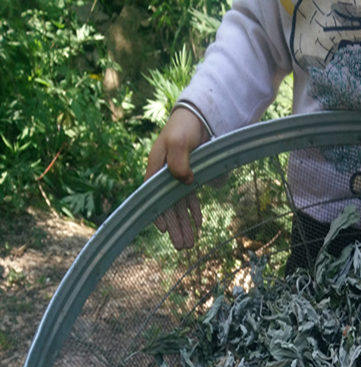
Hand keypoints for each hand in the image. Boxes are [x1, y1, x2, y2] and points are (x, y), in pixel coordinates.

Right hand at [145, 107, 209, 249]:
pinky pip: (191, 199)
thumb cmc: (184, 128)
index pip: (154, 197)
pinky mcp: (191, 178)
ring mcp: (178, 178)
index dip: (159, 213)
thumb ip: (180, 161)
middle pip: (168, 207)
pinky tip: (199, 225)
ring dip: (185, 225)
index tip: (163, 230)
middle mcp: (165, 177)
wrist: (198, 118)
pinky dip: (195, 212)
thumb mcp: (179, 142)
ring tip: (190, 244)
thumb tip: (185, 181)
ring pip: (180, 207)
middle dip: (175, 228)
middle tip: (182, 247)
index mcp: (156, 169)